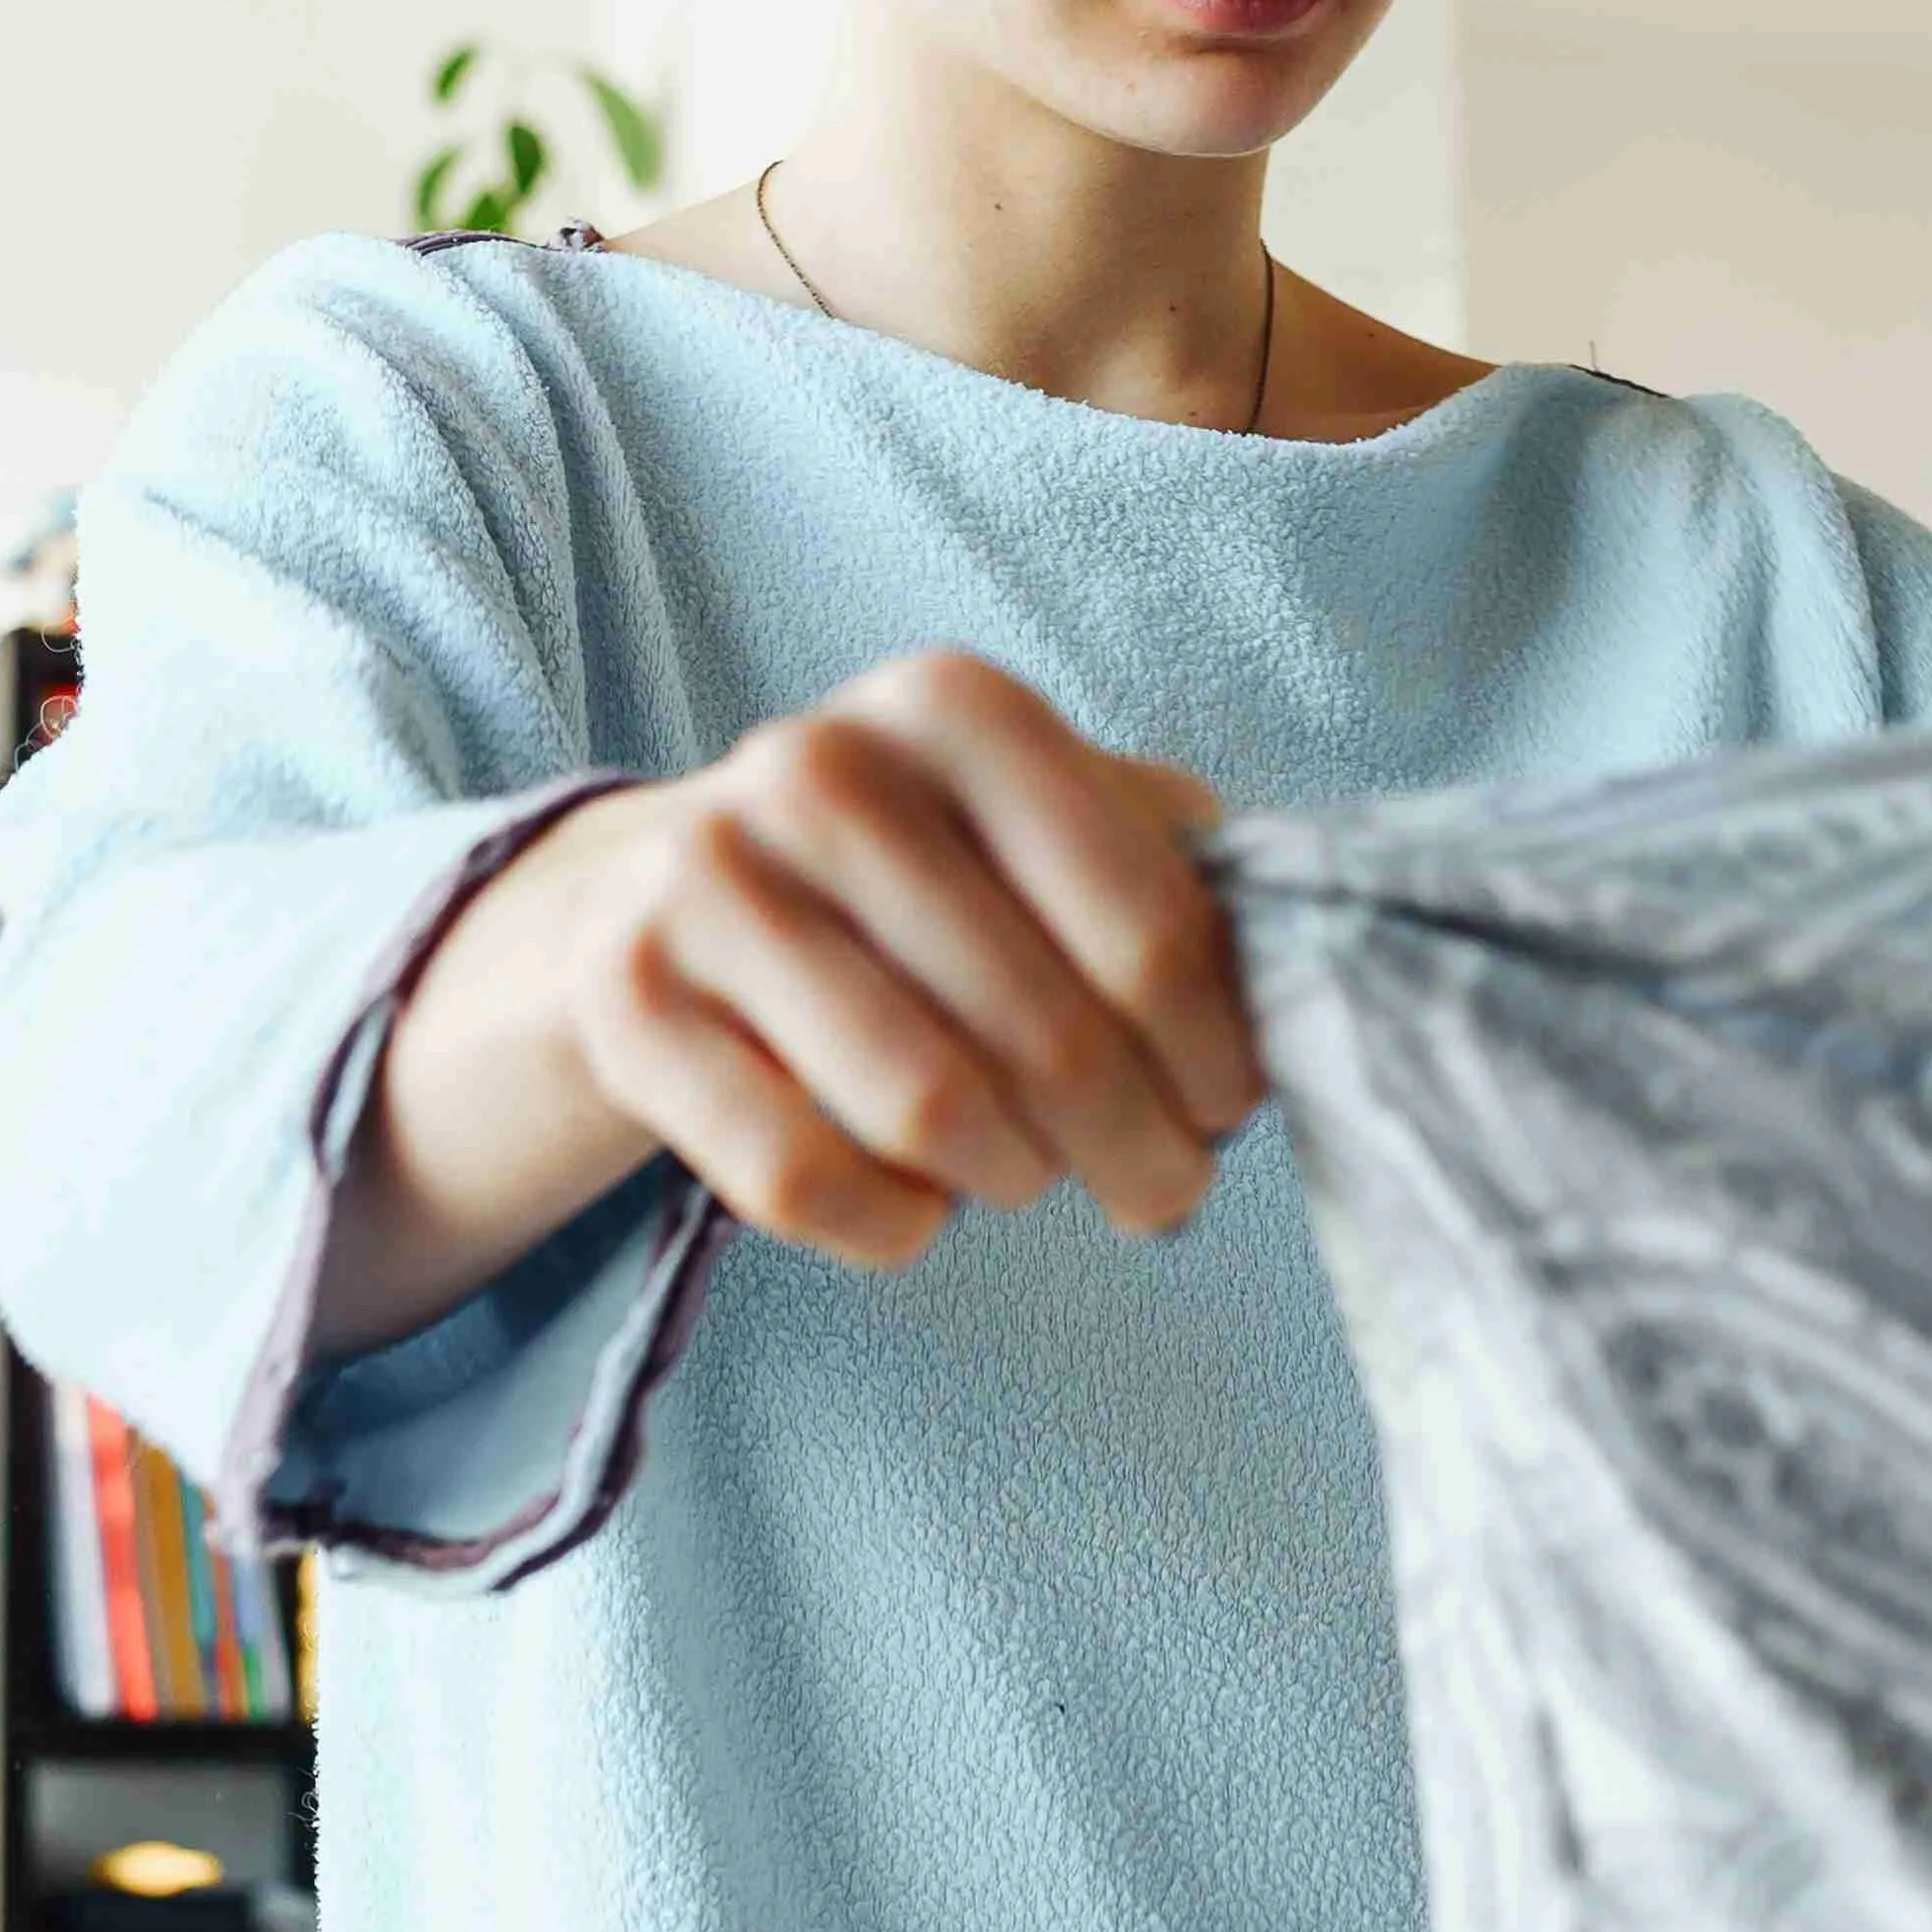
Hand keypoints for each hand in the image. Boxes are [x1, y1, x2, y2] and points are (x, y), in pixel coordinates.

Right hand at [553, 644, 1262, 1269]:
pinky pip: (802, 1177)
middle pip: (1052, 1037)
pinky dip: (889, 1225)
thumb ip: (1173, 871)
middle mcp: (819, 769)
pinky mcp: (627, 1004)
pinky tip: (919, 1209)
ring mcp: (707, 882)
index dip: (1216, 1054)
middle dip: (1141, 1149)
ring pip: (931, 1111)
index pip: (1148, 927)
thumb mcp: (1038, 822)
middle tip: (1164, 1190)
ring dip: (1017, 1179)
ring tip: (1034, 1176)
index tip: (1229, 1107)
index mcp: (954, 707)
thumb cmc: (911, 881)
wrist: (651, 899)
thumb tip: (1305, 975)